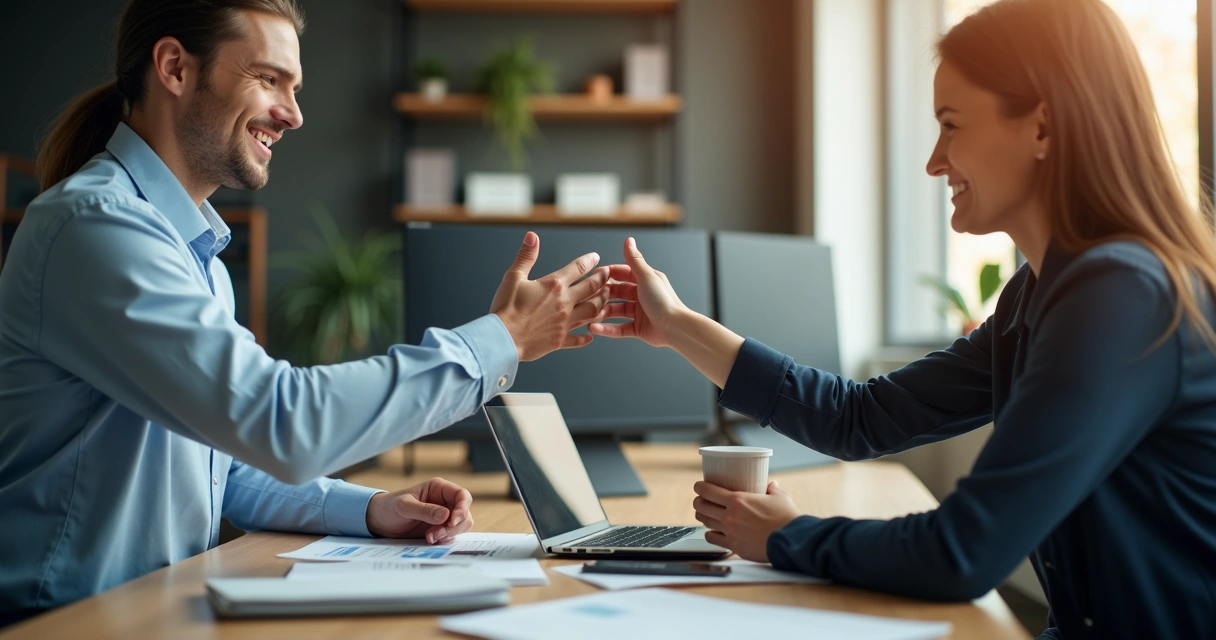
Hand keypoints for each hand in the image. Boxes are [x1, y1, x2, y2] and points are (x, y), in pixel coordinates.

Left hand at [365, 477, 473, 542]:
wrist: (379, 521)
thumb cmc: (390, 507)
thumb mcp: (405, 506)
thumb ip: (425, 510)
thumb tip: (445, 515)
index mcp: (439, 489)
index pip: (462, 496)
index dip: (463, 508)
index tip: (453, 520)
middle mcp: (444, 501)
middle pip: (464, 513)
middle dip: (454, 526)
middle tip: (437, 534)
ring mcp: (443, 516)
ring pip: (460, 526)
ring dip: (449, 534)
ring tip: (430, 537)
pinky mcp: (439, 529)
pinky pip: (451, 535)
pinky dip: (444, 539)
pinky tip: (430, 539)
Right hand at [490, 232, 611, 361]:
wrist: (502, 339)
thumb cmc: (505, 308)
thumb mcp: (513, 277)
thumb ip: (526, 256)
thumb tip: (532, 237)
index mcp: (554, 285)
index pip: (577, 269)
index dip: (588, 261)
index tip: (596, 257)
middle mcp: (564, 303)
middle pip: (591, 289)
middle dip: (602, 280)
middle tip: (608, 275)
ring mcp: (565, 323)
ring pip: (592, 312)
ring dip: (601, 304)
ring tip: (606, 299)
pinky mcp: (560, 341)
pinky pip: (578, 339)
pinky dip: (585, 337)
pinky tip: (590, 336)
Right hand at [587, 237, 688, 347]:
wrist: (676, 328)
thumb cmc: (664, 301)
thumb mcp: (647, 277)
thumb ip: (635, 260)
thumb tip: (629, 240)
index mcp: (646, 281)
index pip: (622, 274)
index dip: (607, 274)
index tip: (592, 276)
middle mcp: (642, 296)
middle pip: (617, 293)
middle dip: (602, 295)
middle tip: (587, 296)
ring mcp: (640, 313)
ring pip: (615, 311)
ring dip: (601, 312)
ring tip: (588, 314)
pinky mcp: (638, 329)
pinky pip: (619, 328)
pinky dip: (607, 329)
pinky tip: (594, 328)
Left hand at [692, 480, 800, 562]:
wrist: (791, 540)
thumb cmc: (787, 518)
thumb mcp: (779, 497)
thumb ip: (772, 489)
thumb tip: (771, 484)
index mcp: (738, 500)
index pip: (708, 491)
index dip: (700, 487)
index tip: (699, 486)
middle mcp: (730, 516)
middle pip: (701, 506)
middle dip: (698, 502)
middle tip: (700, 500)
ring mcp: (730, 532)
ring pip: (705, 522)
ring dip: (702, 516)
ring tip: (705, 514)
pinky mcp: (733, 546)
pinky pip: (712, 539)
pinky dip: (710, 534)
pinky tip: (713, 532)